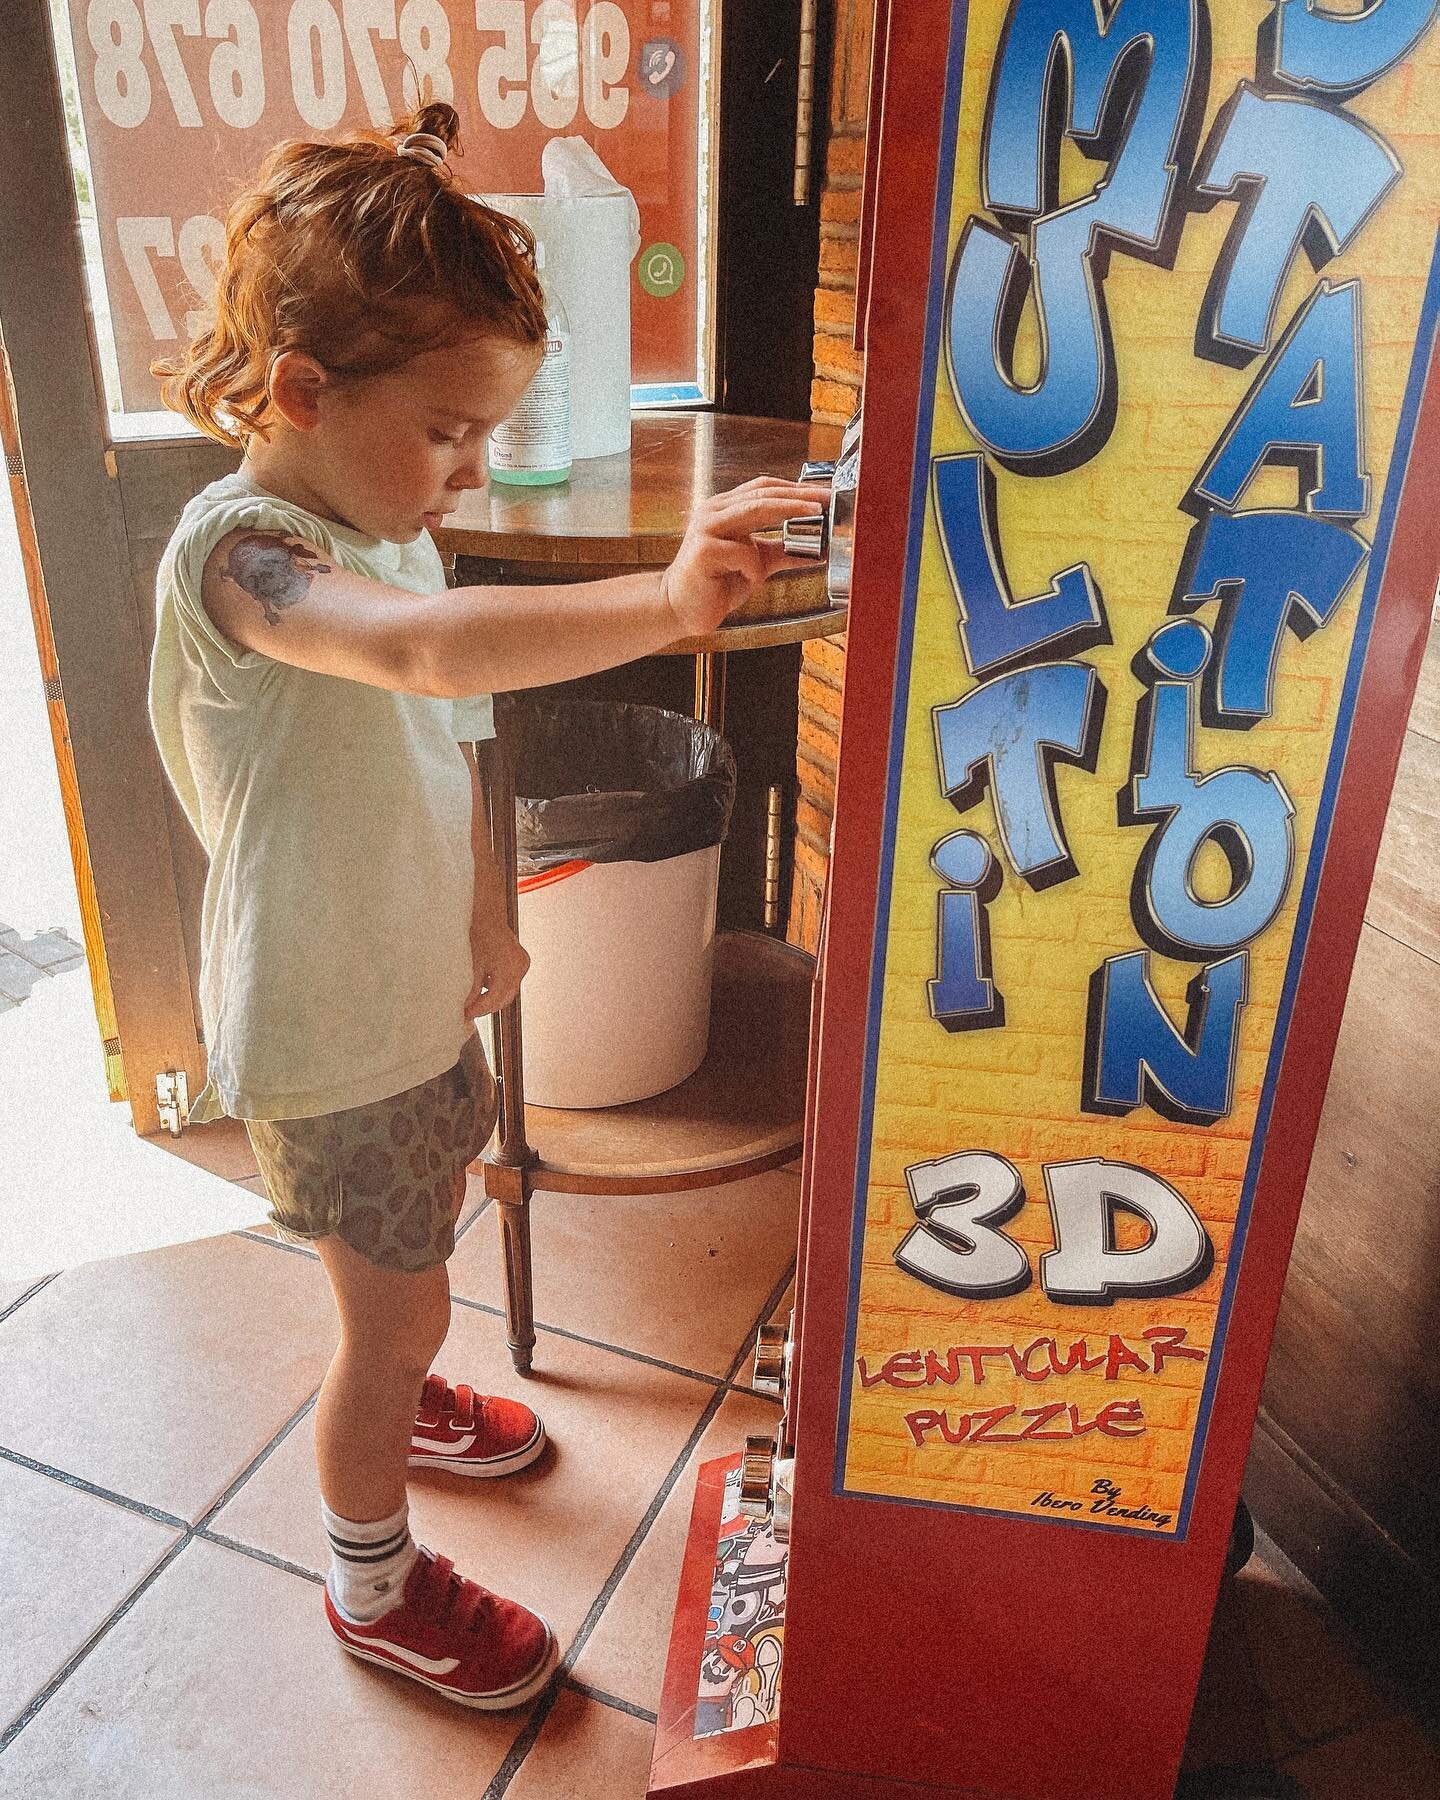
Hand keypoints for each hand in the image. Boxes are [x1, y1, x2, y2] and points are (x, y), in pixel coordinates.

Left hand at [464, 924, 529, 1018]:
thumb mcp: (470, 964)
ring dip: (493, 997)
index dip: (479, 1009)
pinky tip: (485, 986)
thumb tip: (467, 1007)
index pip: (494, 998)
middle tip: (470, 1011)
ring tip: (475, 1000)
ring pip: (509, 990)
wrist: (487, 914)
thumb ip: (470, 989)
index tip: (466, 1014)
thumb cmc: (478, 933)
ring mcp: (523, 964)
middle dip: (486, 1006)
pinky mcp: (522, 961)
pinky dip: (498, 986)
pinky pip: (511, 980)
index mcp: (508, 967)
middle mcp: (519, 967)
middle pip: (504, 997)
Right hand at [662, 477, 829, 637]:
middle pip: (763, 493)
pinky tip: (745, 580)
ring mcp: (706, 528)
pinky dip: (754, 569)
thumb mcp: (756, 564)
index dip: (795, 488)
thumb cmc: (715, 584)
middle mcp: (715, 512)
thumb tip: (816, 551)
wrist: (681, 609)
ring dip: (788, 510)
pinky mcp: (703, 551)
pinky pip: (744, 553)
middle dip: (799, 495)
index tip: (823, 494)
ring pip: (755, 509)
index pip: (764, 488)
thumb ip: (782, 553)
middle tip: (826, 499)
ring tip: (814, 515)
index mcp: (725, 509)